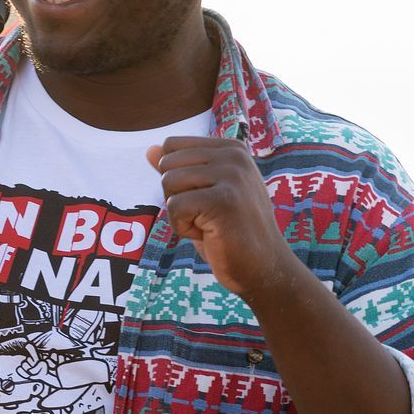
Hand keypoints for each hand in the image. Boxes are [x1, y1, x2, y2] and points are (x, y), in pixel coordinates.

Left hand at [146, 135, 293, 307]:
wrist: (264, 268)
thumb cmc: (230, 232)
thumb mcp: (203, 194)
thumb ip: (179, 170)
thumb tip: (150, 149)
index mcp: (231, 148)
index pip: (172, 145)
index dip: (176, 178)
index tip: (204, 199)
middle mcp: (234, 156)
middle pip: (166, 163)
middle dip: (175, 195)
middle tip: (207, 216)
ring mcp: (232, 175)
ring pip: (168, 182)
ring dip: (179, 213)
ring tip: (210, 225)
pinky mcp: (224, 199)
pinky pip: (174, 206)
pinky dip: (183, 228)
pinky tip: (210, 234)